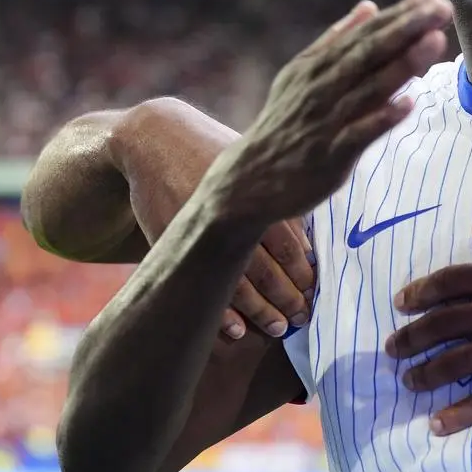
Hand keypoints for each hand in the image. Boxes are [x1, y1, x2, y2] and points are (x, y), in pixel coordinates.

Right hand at [116, 98, 320, 340]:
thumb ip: (281, 197)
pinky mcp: (171, 242)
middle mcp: (230, 216)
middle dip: (289, 299)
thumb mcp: (250, 163)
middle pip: (268, 270)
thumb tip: (312, 239)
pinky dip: (220, 311)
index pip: (290, 247)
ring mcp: (199, 232)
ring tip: (280, 328)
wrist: (155, 140)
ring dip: (262, 311)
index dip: (305, 274)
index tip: (316, 293)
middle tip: (305, 318)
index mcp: (256, 196)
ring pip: (237, 283)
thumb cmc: (214, 151)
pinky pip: (199, 285)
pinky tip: (238, 331)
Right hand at [211, 0, 451, 227]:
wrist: (249, 180)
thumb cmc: (284, 123)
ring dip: (404, 65)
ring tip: (435, 42)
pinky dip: (382, 117)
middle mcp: (322, 87)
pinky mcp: (331, 155)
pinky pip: (360, 133)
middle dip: (407, 29)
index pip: (364, 34)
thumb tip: (369, 6)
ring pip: (370, 88)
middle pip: (369, 52)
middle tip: (441, 8)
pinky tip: (409, 103)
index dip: (399, 15)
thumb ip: (335, 40)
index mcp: (317, 66)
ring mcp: (327, 121)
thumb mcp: (300, 74)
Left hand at [384, 208, 471, 435]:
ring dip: (427, 373)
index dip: (421, 292)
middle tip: (392, 348)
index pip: (450, 281)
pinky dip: (461, 412)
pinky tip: (439, 423)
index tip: (401, 302)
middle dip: (411, 337)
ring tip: (409, 381)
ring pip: (457, 362)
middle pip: (443, 324)